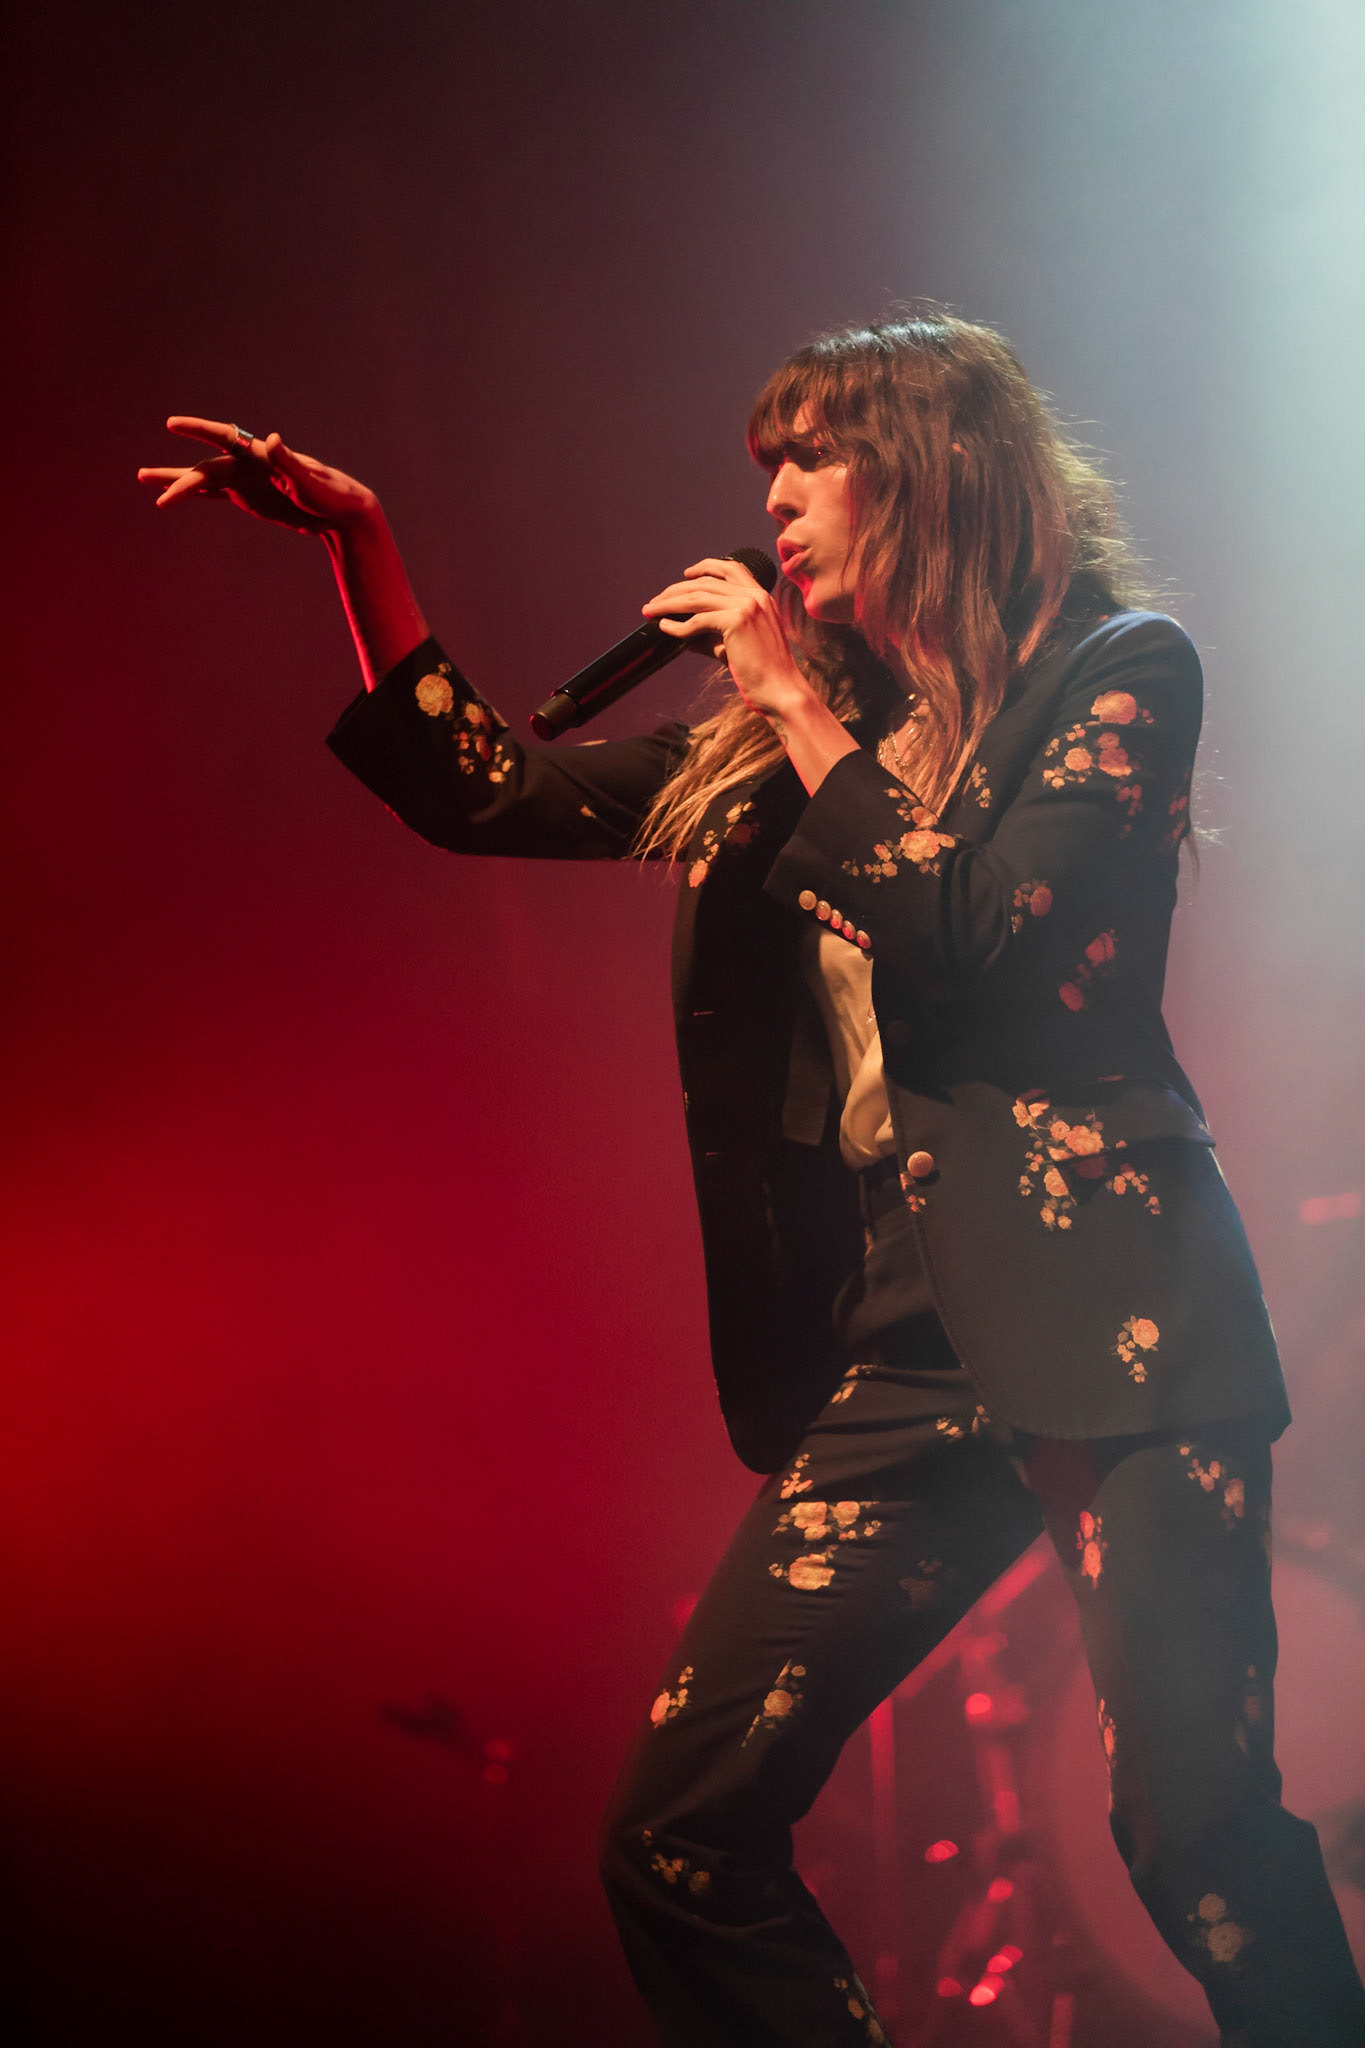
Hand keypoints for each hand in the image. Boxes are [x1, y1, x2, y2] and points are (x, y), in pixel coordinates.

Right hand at [136, 416, 378, 535]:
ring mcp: (245, 481)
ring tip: (146, 481)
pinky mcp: (247, 498)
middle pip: (206, 468)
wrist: (341, 512)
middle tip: (146, 479)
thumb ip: (288, 460)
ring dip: (176, 482)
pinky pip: (215, 495)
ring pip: (203, 480)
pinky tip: (174, 496)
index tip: (172, 425)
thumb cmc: (330, 493)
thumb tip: (273, 438)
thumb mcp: (310, 480)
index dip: (198, 429)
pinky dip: (195, 495)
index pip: (225, 436)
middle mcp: (248, 464)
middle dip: (177, 476)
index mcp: (261, 454)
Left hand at [642, 557, 811, 721]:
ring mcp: (748, 606)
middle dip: (676, 590)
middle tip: (656, 601)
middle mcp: (756, 596)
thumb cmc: (763, 673)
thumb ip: (712, 635)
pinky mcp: (737, 621)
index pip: (732, 569)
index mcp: (762, 596)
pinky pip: (698, 620)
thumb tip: (684, 635)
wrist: (782, 691)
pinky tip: (666, 628)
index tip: (686, 574)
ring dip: (670, 603)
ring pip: (698, 597)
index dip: (706, 567)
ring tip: (651, 610)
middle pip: (707, 582)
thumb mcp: (736, 645)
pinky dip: (678, 625)